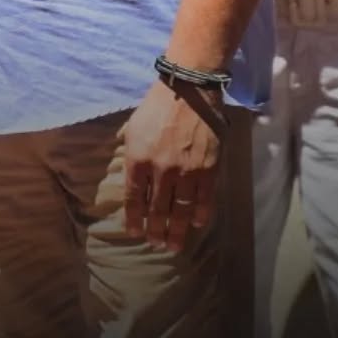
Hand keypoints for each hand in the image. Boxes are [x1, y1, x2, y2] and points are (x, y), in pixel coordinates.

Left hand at [121, 78, 226, 251]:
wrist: (189, 92)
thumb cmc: (156, 107)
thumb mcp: (132, 127)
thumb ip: (129, 151)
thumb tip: (128, 170)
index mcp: (137, 159)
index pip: (133, 197)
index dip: (134, 218)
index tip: (134, 232)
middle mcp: (160, 170)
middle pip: (156, 209)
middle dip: (155, 230)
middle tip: (155, 244)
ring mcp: (186, 172)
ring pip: (180, 210)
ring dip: (176, 230)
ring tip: (173, 245)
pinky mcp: (208, 171)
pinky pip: (204, 200)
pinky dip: (200, 216)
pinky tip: (196, 225)